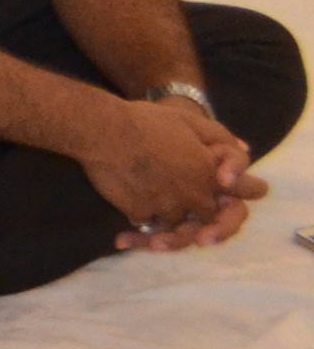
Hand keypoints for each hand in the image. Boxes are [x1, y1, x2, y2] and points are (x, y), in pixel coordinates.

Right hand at [86, 95, 261, 239]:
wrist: (102, 130)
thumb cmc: (146, 121)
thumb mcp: (190, 121)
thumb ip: (220, 138)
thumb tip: (245, 148)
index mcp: (211, 174)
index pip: (245, 193)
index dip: (246, 193)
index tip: (233, 196)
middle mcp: (195, 196)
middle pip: (209, 219)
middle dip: (204, 222)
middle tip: (189, 219)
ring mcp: (167, 207)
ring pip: (176, 227)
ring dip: (169, 228)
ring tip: (153, 227)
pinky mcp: (140, 212)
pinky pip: (146, 225)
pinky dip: (140, 226)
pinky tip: (129, 223)